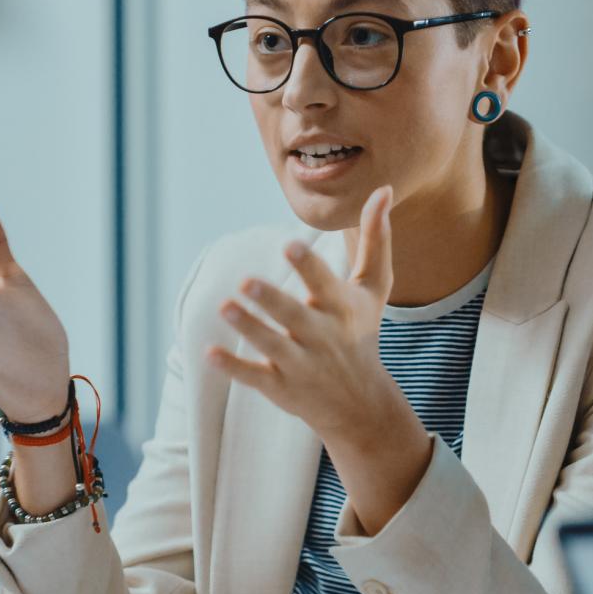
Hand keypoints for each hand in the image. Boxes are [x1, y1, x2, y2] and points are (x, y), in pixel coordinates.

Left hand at [207, 185, 399, 444]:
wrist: (361, 404)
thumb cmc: (361, 333)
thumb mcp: (373, 290)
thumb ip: (375, 241)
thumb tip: (384, 189)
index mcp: (341, 309)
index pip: (324, 284)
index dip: (308, 266)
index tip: (290, 245)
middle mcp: (322, 337)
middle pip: (294, 317)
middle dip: (271, 300)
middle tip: (246, 281)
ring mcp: (301, 364)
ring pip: (271, 345)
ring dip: (248, 327)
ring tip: (225, 306)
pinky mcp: (281, 387)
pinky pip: (254, 376)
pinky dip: (232, 367)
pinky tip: (208, 352)